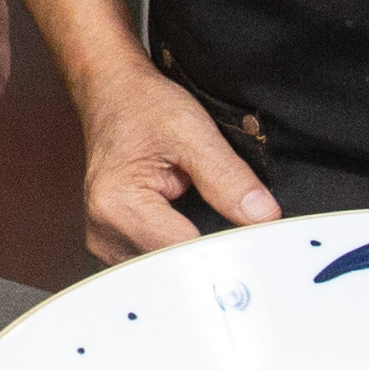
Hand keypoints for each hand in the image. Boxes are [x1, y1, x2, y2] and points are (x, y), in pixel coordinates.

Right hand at [70, 60, 274, 260]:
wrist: (111, 95)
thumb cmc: (142, 106)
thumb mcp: (193, 131)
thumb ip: (229, 178)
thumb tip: (264, 217)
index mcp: (118, 206)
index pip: (183, 253)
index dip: (225, 251)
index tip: (258, 247)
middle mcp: (104, 233)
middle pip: (173, 270)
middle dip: (214, 260)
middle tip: (248, 244)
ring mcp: (106, 244)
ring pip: (166, 274)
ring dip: (197, 262)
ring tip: (223, 238)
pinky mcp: (115, 247)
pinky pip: (157, 266)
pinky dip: (182, 257)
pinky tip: (200, 239)